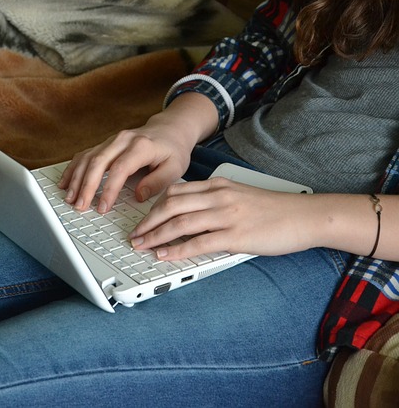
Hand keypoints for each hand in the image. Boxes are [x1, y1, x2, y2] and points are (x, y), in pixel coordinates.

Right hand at [58, 92, 218, 212]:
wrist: (169, 129)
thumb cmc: (173, 149)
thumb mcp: (175, 167)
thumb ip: (158, 182)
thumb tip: (138, 196)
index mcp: (141, 146)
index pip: (120, 169)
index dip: (109, 189)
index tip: (103, 207)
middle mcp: (123, 140)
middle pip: (98, 162)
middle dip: (86, 186)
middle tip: (80, 205)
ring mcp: (111, 140)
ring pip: (88, 158)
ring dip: (76, 178)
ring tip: (70, 198)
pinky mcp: (104, 144)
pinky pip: (84, 154)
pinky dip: (73, 168)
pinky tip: (65, 182)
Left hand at [129, 177, 318, 259]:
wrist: (306, 215)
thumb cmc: (274, 209)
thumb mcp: (239, 196)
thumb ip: (214, 201)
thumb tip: (189, 215)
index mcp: (218, 185)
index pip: (175, 191)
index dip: (153, 206)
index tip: (142, 219)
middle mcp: (219, 196)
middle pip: (171, 205)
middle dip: (147, 222)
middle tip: (134, 235)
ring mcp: (227, 215)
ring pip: (180, 223)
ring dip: (155, 236)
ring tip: (141, 246)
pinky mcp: (236, 235)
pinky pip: (199, 242)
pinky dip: (177, 250)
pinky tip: (164, 255)